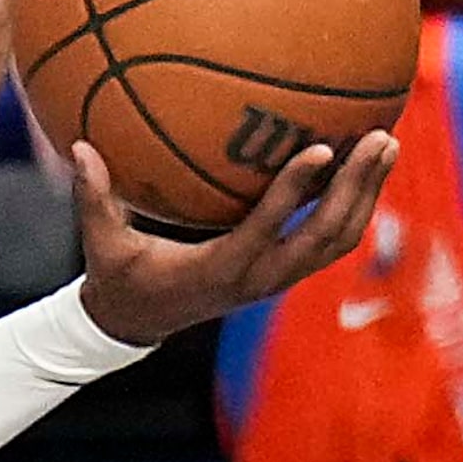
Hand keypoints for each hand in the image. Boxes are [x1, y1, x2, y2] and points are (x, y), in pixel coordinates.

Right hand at [74, 132, 397, 345]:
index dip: (295, 191)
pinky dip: (350, 203)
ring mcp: (277, 278)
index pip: (268, 228)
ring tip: (385, 143)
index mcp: (221, 269)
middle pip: (327, 235)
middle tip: (381, 138)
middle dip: (358, 188)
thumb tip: (78, 147)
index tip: (320, 149)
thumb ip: (93, 198)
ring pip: (339, 239)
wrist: (137, 323)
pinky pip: (329, 238)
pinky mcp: (282, 270)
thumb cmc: (119, 278)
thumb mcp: (101, 244)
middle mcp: (261, 277)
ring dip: (366, 195)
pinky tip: (358, 165)